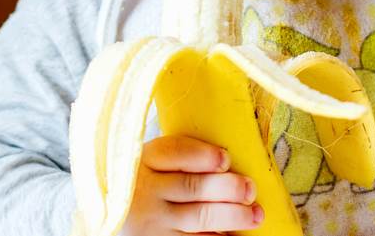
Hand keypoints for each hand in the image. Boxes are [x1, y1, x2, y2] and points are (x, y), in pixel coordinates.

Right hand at [119, 135, 263, 235]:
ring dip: (233, 216)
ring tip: (255, 215)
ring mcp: (151, 221)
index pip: (175, 152)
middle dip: (227, 188)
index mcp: (144, 160)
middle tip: (250, 189)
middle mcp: (145, 190)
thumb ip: (180, 159)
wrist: (119, 213)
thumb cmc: (145, 182)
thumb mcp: (150, 163)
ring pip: (199, 217)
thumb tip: (229, 163)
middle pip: (193, 186)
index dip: (203, 156)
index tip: (225, 159)